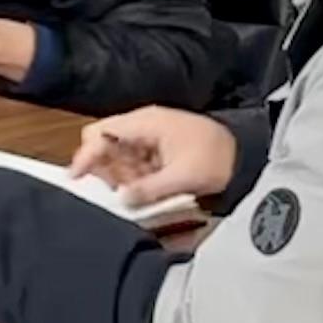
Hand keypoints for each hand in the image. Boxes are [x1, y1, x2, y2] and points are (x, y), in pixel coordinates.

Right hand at [68, 106, 239, 211]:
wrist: (245, 155)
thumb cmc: (219, 156)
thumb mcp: (182, 177)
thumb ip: (148, 190)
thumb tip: (122, 199)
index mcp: (145, 124)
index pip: (100, 134)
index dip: (86, 155)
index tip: (77, 176)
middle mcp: (143, 127)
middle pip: (105, 146)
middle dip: (104, 170)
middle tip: (112, 191)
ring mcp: (149, 139)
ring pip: (117, 158)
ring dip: (121, 178)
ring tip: (136, 194)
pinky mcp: (156, 152)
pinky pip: (133, 165)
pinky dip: (134, 180)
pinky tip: (145, 192)